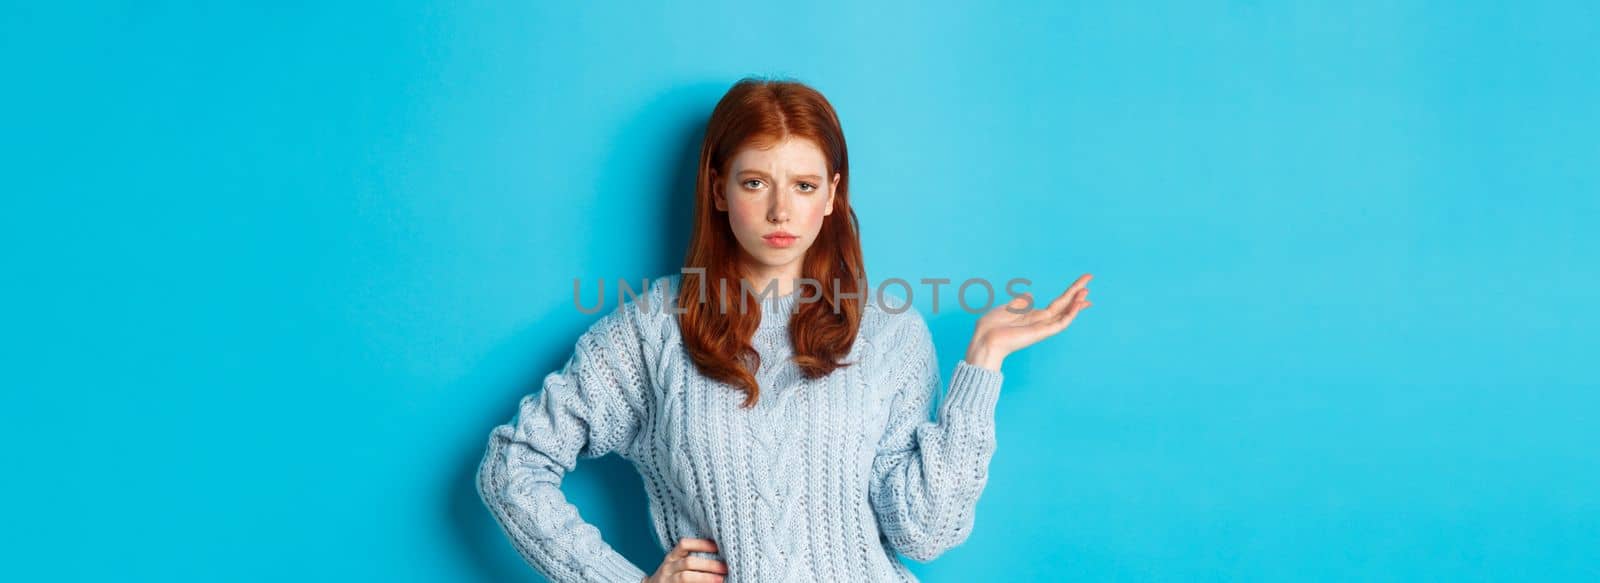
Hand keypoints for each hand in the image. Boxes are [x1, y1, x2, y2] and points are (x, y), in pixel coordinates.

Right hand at [644, 537, 727, 582]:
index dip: (701, 544)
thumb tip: (719, 556)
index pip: (684, 544)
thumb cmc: (671, 576)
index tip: (718, 547)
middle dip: (709, 564)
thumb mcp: (676, 564)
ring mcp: (667, 580)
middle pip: (689, 562)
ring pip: (685, 577)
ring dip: (705, 578)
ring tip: (720, 579)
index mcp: (672, 557)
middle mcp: (668, 567)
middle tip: (725, 568)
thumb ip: (691, 559)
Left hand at [965, 273, 1093, 370]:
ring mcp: (1042, 328)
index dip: (1069, 295)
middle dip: (1077, 293)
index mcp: (1032, 316)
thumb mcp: (1006, 308)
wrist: (984, 340)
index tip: (1082, 287)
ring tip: (1086, 290)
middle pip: (1064, 306)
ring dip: (1076, 302)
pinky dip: (1070, 314)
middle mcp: (1040, 322)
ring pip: (1065, 314)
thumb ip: (1020, 302)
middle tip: (1089, 279)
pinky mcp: (1041, 333)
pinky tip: (1077, 304)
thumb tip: (1029, 295)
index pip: (1057, 305)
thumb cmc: (991, 327)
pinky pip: (1060, 324)